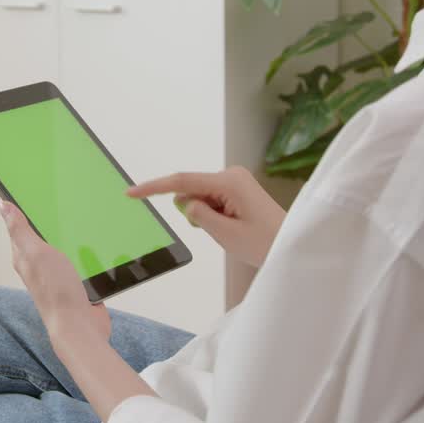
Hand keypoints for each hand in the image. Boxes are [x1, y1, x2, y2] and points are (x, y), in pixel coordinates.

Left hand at [0, 201, 111, 347]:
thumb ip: (20, 229)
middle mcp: (39, 267)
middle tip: (54, 202)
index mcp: (25, 257)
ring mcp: (57, 276)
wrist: (80, 326)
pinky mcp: (76, 284)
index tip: (24, 193)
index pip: (19, 228)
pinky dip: (83, 254)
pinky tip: (91, 247)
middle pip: (40, 238)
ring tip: (75, 220)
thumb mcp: (36, 252)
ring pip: (60, 251)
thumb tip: (2, 205)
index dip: (21, 211)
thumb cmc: (56, 292)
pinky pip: (78, 263)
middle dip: (46, 222)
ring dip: (67, 238)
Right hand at [127, 167, 285, 268]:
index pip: (182, 181)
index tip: (130, 193)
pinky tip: (232, 226)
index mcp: (228, 181)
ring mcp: (235, 181)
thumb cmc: (264, 243)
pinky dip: (212, 215)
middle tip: (220, 231)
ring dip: (205, 216)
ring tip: (232, 231)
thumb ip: (198, 215)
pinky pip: (211, 201)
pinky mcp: (237, 190)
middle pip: (192, 190)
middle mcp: (230, 175)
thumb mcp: (225, 234)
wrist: (293, 247)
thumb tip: (185, 203)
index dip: (153, 188)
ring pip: (200, 198)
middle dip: (193, 212)